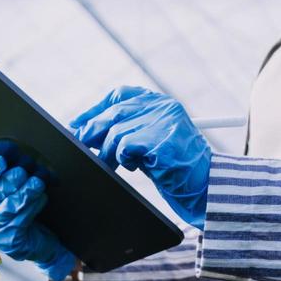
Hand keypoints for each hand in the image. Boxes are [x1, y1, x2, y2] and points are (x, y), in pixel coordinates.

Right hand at [0, 155, 75, 280]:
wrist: (40, 243)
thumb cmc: (24, 211)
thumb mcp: (12, 190)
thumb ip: (2, 172)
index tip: (0, 162)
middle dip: (8, 182)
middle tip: (22, 171)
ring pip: (8, 207)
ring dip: (24, 192)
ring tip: (37, 182)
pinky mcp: (10, 243)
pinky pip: (21, 221)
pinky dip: (32, 207)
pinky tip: (41, 198)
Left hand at [70, 86, 209, 228]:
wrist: (203, 183)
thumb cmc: (172, 165)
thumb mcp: (147, 141)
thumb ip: (124, 130)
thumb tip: (84, 130)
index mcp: (158, 102)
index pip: (118, 96)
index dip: (94, 110)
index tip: (77, 125)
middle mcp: (162, 106)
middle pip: (114, 113)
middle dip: (93, 132)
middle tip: (82, 148)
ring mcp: (164, 121)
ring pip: (117, 132)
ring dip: (110, 153)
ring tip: (116, 165)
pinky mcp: (162, 139)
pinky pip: (126, 146)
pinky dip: (123, 159)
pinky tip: (134, 166)